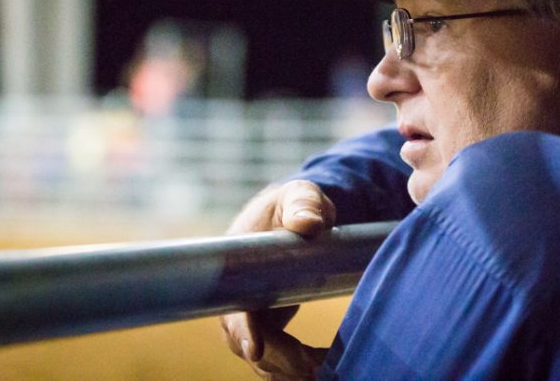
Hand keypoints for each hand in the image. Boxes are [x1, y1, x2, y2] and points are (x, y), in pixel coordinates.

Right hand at [220, 180, 335, 378]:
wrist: (292, 217)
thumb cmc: (293, 204)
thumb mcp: (299, 195)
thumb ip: (303, 203)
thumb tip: (309, 223)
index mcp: (236, 270)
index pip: (232, 308)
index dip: (242, 330)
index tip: (255, 349)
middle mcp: (237, 301)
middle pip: (250, 345)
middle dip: (280, 360)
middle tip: (314, 367)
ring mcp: (252, 319)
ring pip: (266, 360)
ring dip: (292, 370)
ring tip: (326, 368)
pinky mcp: (269, 330)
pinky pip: (279, 359)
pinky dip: (299, 368)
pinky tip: (327, 366)